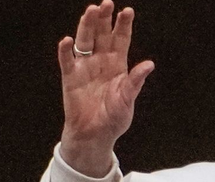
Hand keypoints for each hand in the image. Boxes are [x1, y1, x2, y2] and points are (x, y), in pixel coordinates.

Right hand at [57, 1, 154, 176]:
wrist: (95, 135)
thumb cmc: (113, 118)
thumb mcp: (127, 100)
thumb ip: (135, 82)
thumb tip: (149, 65)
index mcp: (117, 65)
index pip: (121, 39)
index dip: (123, 25)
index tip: (127, 11)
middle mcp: (100, 61)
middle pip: (102, 34)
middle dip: (104, 19)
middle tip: (107, 3)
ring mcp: (84, 67)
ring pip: (85, 41)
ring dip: (86, 26)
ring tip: (90, 11)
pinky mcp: (70, 77)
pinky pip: (67, 60)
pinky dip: (65, 50)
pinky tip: (67, 40)